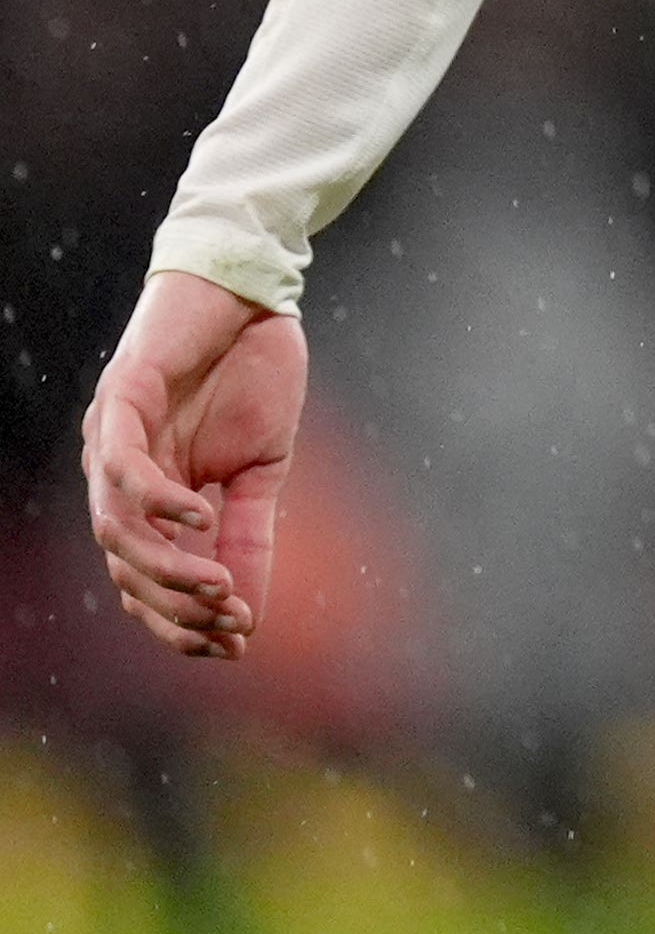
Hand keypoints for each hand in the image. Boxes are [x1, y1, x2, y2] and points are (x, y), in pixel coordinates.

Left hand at [86, 269, 307, 660]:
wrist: (252, 291)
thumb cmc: (253, 372)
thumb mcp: (263, 467)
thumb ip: (248, 530)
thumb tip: (250, 609)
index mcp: (148, 498)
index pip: (148, 581)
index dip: (183, 621)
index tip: (237, 642)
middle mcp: (117, 478)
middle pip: (125, 569)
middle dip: (176, 608)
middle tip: (231, 621)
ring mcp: (113, 438)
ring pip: (114, 530)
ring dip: (165, 568)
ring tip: (219, 586)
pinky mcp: (121, 397)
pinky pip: (123, 467)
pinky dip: (157, 500)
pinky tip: (201, 515)